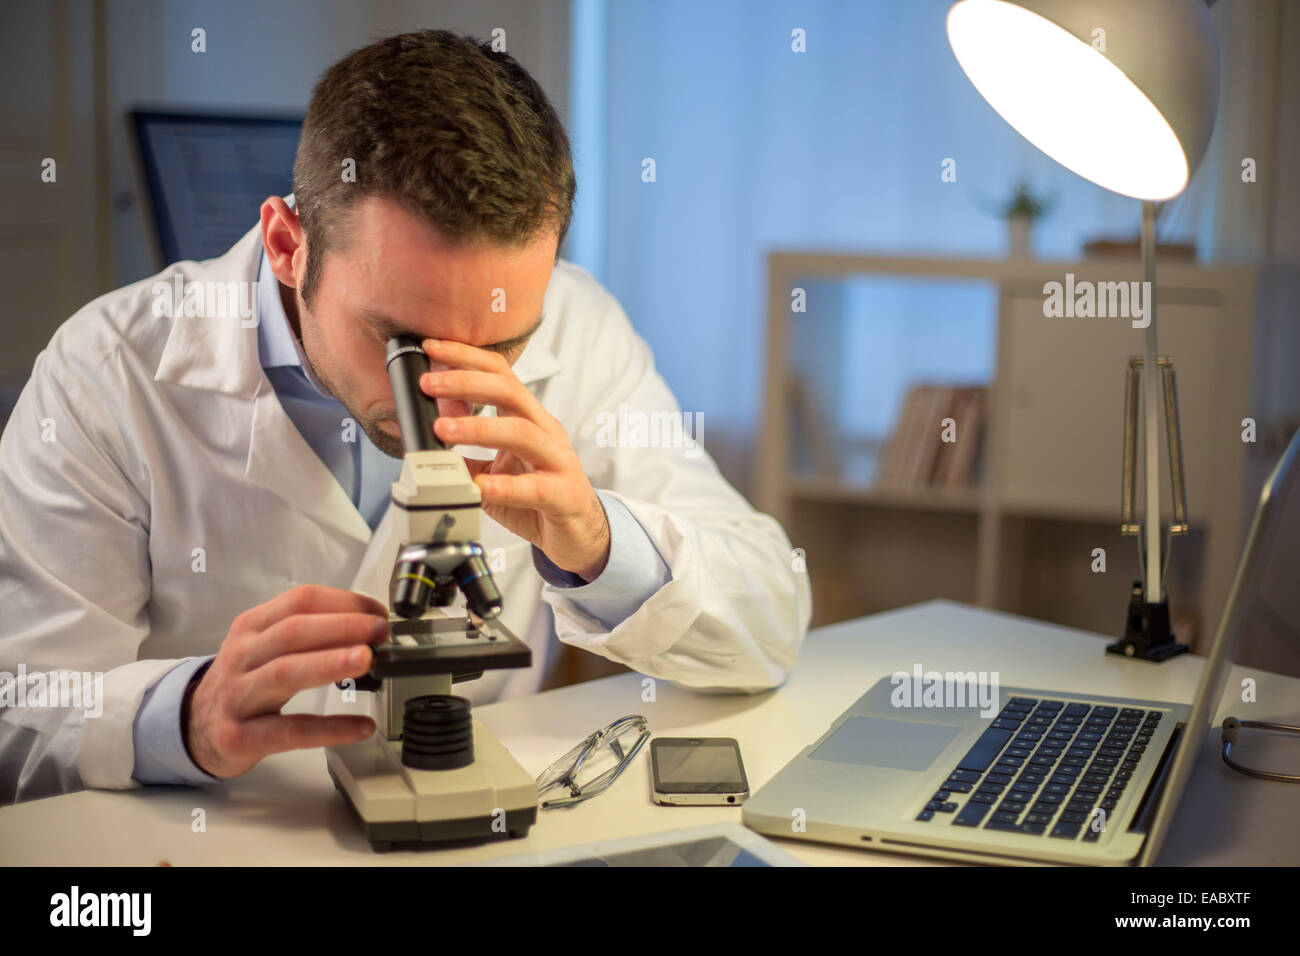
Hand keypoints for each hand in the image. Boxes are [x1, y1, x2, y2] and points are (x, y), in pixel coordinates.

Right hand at [184, 585, 390, 777]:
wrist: (192, 727)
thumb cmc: (241, 683)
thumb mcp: (263, 646)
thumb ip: (307, 634)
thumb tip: (368, 628)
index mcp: (252, 627)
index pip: (300, 601)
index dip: (344, 603)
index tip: (378, 613)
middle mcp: (243, 656)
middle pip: (293, 632)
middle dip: (341, 627)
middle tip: (379, 631)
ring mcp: (238, 696)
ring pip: (285, 672)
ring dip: (329, 663)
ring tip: (367, 660)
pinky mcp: (240, 736)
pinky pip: (290, 731)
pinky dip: (329, 729)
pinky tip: (361, 726)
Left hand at [419, 338, 610, 580]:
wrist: (579, 534)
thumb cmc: (539, 496)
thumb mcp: (497, 468)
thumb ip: (469, 450)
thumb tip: (434, 428)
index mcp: (530, 418)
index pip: (500, 374)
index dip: (467, 357)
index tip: (432, 348)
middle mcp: (546, 432)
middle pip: (509, 391)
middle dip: (466, 382)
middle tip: (428, 383)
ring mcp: (558, 461)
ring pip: (521, 432)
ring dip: (477, 428)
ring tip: (441, 429)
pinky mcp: (563, 495)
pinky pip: (533, 487)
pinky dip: (504, 486)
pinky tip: (479, 487)